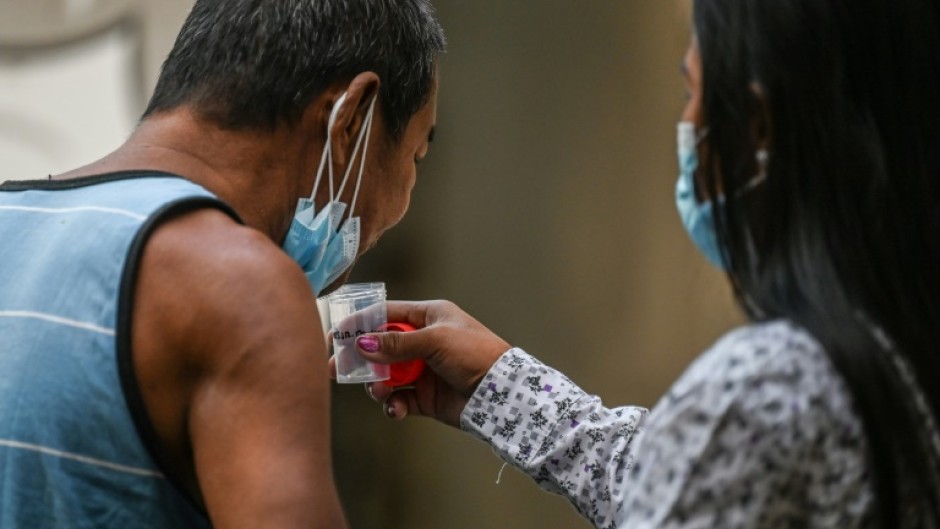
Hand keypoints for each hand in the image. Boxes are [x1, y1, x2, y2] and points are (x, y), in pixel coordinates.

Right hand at [333, 300, 510, 426]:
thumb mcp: (435, 340)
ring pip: (386, 375)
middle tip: (337, 370)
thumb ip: (396, 342)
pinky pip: (399, 399)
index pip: (386, 314)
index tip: (336, 335)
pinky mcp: (426, 396)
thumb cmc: (475, 354)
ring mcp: (424, 370)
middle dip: (360, 359)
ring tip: (381, 391)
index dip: (360, 323)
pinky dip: (393, 405)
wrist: (502, 393)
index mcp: (428, 317)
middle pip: (380, 348)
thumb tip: (362, 344)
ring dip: (377, 384)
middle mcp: (423, 342)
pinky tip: (396, 409)